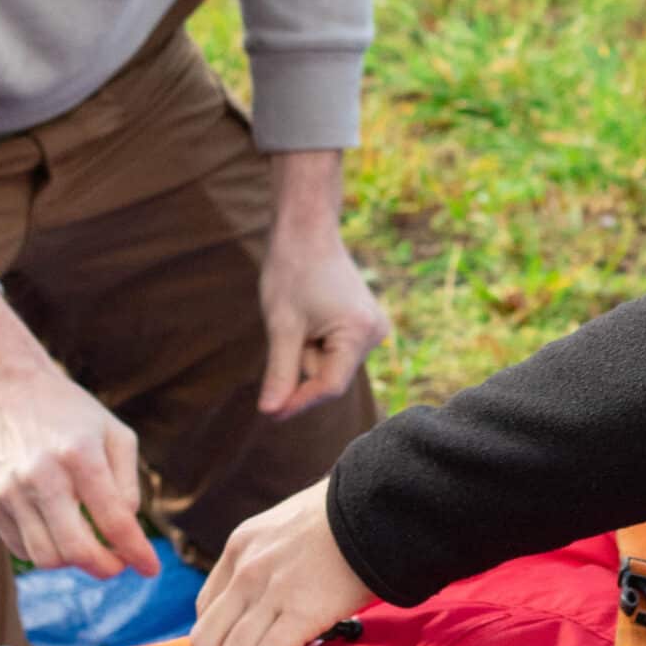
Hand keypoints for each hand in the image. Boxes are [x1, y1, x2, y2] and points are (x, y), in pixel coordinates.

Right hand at [0, 291, 157, 580]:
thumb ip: (127, 483)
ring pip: (46, 557)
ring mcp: (10, 490)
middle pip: (77, 550)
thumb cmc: (69, 413)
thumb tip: (126, 530)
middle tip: (117, 565)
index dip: (136, 552)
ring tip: (87, 546)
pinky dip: (45, 550)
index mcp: (79, 454)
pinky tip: (56, 530)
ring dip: (73, 561)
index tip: (150, 569)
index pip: (114, 521)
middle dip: (105, 568)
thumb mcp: (113, 433)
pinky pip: (21, 548)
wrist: (5, 387)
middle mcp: (41, 474)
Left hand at [192, 478, 368, 645]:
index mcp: (240, 546)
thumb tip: (276, 591)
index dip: (215, 643)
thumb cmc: (345, 515)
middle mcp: (246, 570)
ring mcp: (270, 591)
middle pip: (207, 639)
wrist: (378, 507)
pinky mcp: (301, 611)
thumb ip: (271, 555)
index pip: (205, 607)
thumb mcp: (287, 524)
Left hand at [258, 222, 390, 421]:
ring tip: (300, 315)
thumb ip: (280, 372)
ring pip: (330, 364)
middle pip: (330, 376)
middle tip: (289, 328)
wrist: (307, 232)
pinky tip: (310, 316)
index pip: (329, 386)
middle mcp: (375, 333)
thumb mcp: (281, 325)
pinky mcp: (365, 325)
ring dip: (307, 351)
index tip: (271, 413)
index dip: (298, 400)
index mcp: (359, 332)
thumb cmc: (292, 271)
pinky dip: (316, 344)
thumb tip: (270, 412)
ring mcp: (373, 329)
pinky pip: (335, 351)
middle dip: (302, 362)